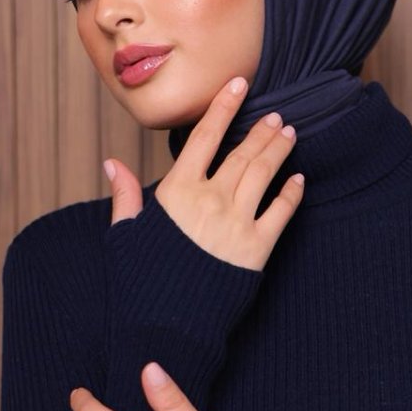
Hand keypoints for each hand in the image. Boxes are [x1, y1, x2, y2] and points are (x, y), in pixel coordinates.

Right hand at [103, 76, 303, 270]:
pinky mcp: (257, 249)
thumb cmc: (141, 281)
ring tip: (288, 134)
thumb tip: (112, 163)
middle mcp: (210, 201)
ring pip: (264, 174)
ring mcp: (236, 223)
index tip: (239, 85)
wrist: (166, 325)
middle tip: (276, 116)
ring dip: (279, 150)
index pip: (204, 136)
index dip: (224, 107)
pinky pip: (281, 212)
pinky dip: (292, 192)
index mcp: (177, 192)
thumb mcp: (125, 235)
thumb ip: (125, 196)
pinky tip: (298, 179)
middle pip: (242, 153)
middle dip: (261, 130)